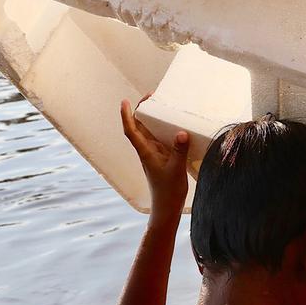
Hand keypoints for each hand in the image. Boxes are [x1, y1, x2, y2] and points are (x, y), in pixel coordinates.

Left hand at [120, 94, 189, 211]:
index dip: (126, 116)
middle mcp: (147, 151)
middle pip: (138, 127)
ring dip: (152, 119)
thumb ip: (179, 151)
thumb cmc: (168, 191)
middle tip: (151, 97)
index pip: (131, 130)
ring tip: (161, 105)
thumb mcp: (176, 169)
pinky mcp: (162, 158)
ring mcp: (154, 154)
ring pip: (149, 132)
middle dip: (141, 111)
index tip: (124, 101)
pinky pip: (160, 139)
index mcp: (145, 152)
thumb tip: (180, 132)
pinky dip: (163, 129)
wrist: (167, 207)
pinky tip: (173, 125)